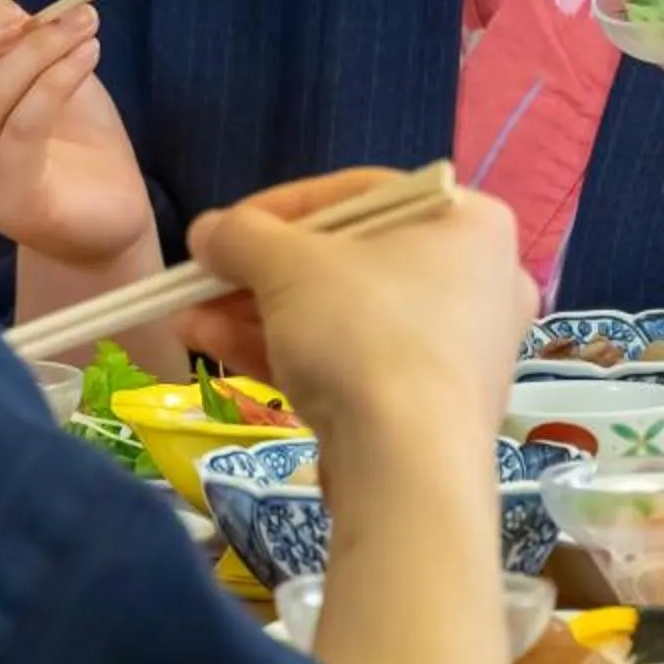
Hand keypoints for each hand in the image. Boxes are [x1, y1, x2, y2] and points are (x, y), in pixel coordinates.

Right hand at [174, 169, 534, 452]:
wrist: (408, 469)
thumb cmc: (364, 334)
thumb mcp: (289, 266)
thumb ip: (242, 236)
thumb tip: (208, 231)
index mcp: (469, 223)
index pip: (359, 194)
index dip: (278, 207)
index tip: (223, 228)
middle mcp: (476, 282)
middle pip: (347, 262)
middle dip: (259, 273)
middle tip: (202, 278)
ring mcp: (455, 352)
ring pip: (341, 318)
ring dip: (257, 314)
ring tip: (186, 319)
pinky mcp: (427, 409)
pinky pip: (352, 362)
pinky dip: (287, 352)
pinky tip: (214, 348)